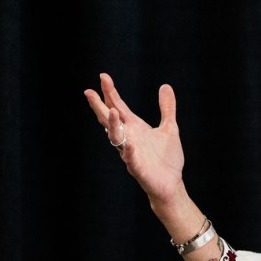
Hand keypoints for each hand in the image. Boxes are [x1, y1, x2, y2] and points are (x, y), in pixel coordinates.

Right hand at [84, 72, 185, 206]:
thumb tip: (165, 86)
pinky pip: (130, 159)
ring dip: (113, 125)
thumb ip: (166, 108)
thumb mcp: (170, 127)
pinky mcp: (137, 168)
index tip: (103, 76)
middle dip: (100, 106)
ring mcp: (131, 152)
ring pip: (116, 138)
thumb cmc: (167, 158)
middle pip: (110, 119)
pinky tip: (128, 145)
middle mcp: (129, 138)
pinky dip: (128, 152)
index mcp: (135, 127)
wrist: (171, 183)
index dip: (110, 92)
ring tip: (112, 111)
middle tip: (89, 91)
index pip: (119, 106)